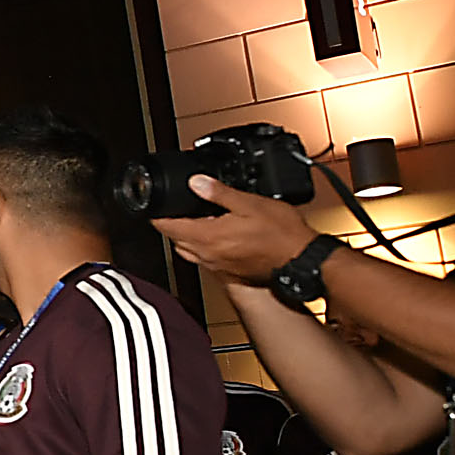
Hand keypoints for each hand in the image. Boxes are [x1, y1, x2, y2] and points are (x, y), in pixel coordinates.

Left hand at [153, 180, 321, 285]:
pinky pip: (205, 258)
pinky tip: (219, 234)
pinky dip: (204, 245)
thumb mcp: (250, 203)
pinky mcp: (228, 272)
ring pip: (189, 250)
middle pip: (175, 239)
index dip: (157, 213)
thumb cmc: (282, 236)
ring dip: (188, 235)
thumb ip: (220, 193)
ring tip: (199, 219)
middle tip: (179, 208)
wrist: (301, 261)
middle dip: (174, 223)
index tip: (153, 205)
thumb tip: (196, 182)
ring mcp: (217, 266)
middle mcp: (207, 255)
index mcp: (207, 237)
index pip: (166, 227)